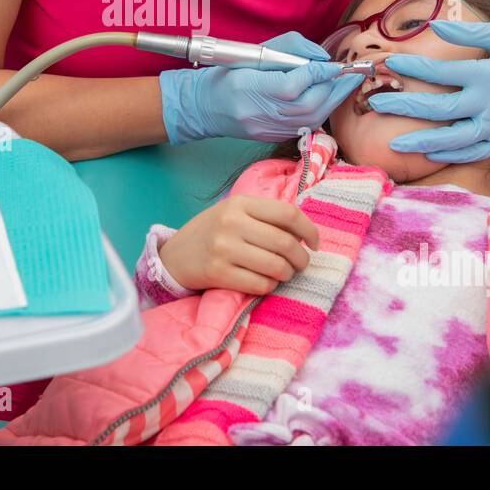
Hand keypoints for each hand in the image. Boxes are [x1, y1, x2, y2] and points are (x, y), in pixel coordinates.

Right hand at [158, 32, 361, 143]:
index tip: (333, 63)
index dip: (318, 73)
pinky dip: (322, 111)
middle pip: (309, 105)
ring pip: (312, 118)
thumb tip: (320, 57)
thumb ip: (289, 48)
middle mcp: (260, 113)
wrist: (205, 106)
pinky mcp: (273, 137)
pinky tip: (329, 98)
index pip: (293, 84)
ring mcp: (267, 129)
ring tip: (346, 85)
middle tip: (351, 74)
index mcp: (250, 87)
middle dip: (335, 88)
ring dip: (333, 101)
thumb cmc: (229, 73)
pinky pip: (305, 125)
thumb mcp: (255, 51)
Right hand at [158, 194, 319, 294]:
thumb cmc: (212, 233)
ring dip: (288, 274)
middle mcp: (231, 223)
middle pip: (286, 243)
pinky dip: (270, 286)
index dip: (309, 230)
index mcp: (240, 203)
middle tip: (301, 264)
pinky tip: (265, 282)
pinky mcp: (218, 273)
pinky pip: (260, 284)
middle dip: (302, 258)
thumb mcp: (234, 213)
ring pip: (276, 266)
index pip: (288, 213)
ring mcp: (223, 249)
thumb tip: (305, 233)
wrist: (174, 256)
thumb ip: (264, 217)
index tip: (315, 243)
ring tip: (284, 273)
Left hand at [366, 21, 489, 162]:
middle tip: (375, 105)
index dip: (413, 68)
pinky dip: (452, 155)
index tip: (389, 63)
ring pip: (455, 139)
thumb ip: (469, 31)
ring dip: (423, 142)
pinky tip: (428, 154)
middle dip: (405, 107)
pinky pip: (475, 152)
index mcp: (489, 74)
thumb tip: (434, 26)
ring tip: (394, 144)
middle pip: (440, 109)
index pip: (442, 72)